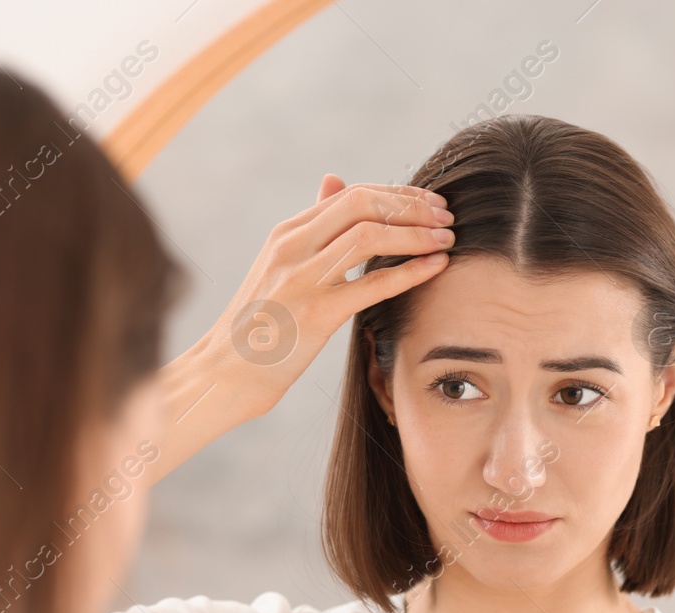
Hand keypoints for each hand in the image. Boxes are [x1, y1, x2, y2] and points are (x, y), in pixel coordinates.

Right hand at [215, 174, 454, 418]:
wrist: (227, 371)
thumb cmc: (262, 323)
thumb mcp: (280, 265)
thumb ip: (313, 225)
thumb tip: (334, 179)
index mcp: (288, 232)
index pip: (353, 195)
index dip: (398, 194)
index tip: (430, 203)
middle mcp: (293, 246)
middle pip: (363, 204)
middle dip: (412, 207)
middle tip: (446, 217)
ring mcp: (303, 278)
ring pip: (370, 236)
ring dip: (418, 234)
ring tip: (447, 239)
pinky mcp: (316, 313)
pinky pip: (372, 283)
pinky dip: (411, 271)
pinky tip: (437, 267)